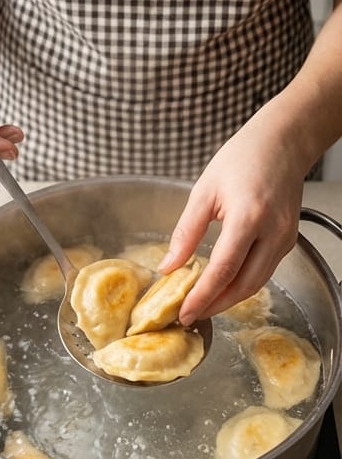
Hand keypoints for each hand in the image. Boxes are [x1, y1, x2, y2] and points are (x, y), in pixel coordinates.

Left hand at [159, 114, 305, 324]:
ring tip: (204, 304)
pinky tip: (224, 282)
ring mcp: (285, 238)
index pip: (223, 270)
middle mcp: (273, 233)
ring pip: (257, 281)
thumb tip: (169, 265)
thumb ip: (186, 231)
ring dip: (230, 297)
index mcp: (248, 218)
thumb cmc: (241, 158)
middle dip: (217, 305)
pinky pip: (265, 269)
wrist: (281, 143)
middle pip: (244, 285)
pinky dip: (244, 281)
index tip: (184, 312)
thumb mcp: (204, 191)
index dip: (202, 296)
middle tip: (191, 315)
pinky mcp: (289, 240)